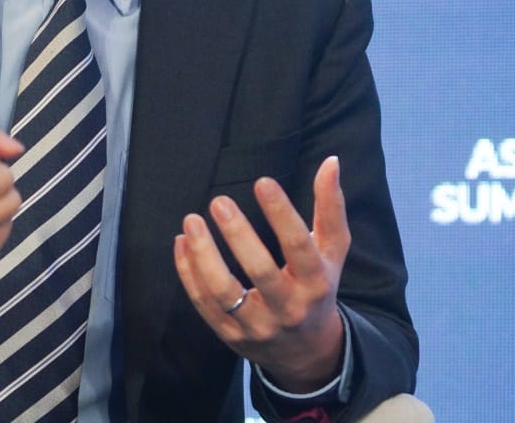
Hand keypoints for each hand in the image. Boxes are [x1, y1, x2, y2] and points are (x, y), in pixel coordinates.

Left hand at [172, 155, 349, 391]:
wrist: (306, 352)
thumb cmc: (317, 287)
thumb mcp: (332, 252)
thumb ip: (331, 207)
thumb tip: (331, 161)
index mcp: (316, 284)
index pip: (300, 246)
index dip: (281, 214)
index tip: (262, 182)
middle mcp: (288, 308)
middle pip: (260, 272)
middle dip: (238, 235)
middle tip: (219, 201)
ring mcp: (256, 325)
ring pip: (224, 292)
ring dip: (204, 255)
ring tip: (191, 221)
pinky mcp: (230, 335)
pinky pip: (204, 304)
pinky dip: (188, 273)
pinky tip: (182, 242)